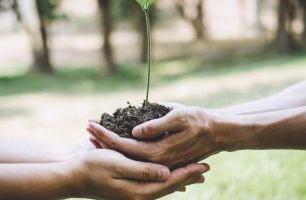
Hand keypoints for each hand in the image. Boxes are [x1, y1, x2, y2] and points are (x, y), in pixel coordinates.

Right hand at [68, 149, 208, 199]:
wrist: (71, 176)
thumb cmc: (91, 167)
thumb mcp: (117, 165)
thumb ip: (142, 171)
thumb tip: (166, 173)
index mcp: (138, 191)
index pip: (169, 182)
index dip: (187, 173)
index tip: (203, 165)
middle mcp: (138, 195)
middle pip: (169, 186)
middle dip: (188, 176)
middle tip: (206, 168)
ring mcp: (133, 192)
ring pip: (163, 185)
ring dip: (180, 178)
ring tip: (195, 173)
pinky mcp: (128, 186)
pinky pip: (152, 184)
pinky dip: (165, 179)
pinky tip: (170, 176)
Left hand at [87, 103, 221, 167]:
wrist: (217, 132)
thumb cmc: (199, 121)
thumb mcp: (178, 117)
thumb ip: (156, 126)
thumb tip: (134, 132)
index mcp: (158, 152)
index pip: (124, 146)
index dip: (106, 135)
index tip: (91, 124)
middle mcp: (155, 161)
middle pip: (122, 153)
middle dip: (103, 139)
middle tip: (87, 126)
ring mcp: (157, 161)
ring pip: (127, 155)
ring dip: (110, 143)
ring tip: (93, 132)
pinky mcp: (160, 157)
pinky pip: (136, 154)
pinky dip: (122, 146)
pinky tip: (113, 138)